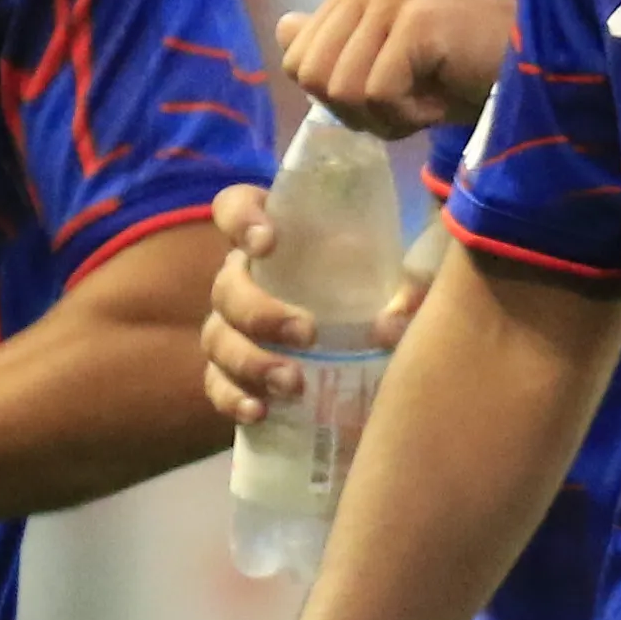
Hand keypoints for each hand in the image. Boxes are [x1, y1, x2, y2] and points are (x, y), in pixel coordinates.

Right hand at [202, 180, 430, 428]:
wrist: (361, 351)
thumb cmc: (373, 293)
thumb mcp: (393, 281)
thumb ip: (405, 290)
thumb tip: (392, 322)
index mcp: (276, 238)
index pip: (235, 207)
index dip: (240, 219)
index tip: (269, 242)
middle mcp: (244, 279)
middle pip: (226, 287)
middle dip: (261, 312)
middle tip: (307, 333)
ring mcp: (231, 327)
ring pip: (217, 339)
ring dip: (251, 362)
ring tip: (293, 384)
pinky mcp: (231, 372)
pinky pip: (215, 385)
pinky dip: (233, 399)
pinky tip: (260, 412)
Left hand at [276, 0, 513, 138]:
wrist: (537, 70)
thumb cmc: (466, 73)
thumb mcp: (390, 63)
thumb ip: (337, 46)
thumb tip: (283, 27)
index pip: (298, 61)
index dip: (340, 99)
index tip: (394, 90)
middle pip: (311, 76)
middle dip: (358, 110)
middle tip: (413, 99)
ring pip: (340, 89)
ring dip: (387, 115)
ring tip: (430, 95)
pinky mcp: (417, 20)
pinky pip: (377, 94)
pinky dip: (410, 116)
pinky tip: (444, 96)